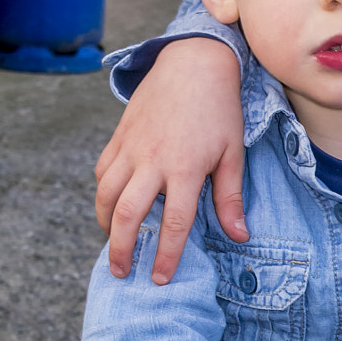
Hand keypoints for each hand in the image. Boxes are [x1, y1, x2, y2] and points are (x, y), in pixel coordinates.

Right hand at [94, 37, 247, 282]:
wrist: (193, 62)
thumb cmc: (219, 109)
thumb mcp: (232, 154)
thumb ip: (230, 198)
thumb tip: (239, 236)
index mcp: (184, 168)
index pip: (174, 224)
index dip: (165, 256)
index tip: (159, 279)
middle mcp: (152, 161)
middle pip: (127, 215)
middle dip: (120, 249)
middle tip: (121, 272)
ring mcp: (131, 148)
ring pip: (106, 194)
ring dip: (105, 224)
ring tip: (111, 244)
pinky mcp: (119, 136)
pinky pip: (103, 172)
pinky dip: (103, 194)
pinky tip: (110, 208)